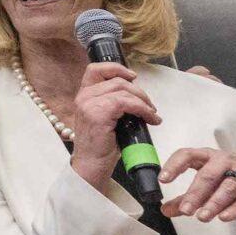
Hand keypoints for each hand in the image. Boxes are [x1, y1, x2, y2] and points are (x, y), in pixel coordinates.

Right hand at [68, 62, 159, 187]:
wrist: (90, 166)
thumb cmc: (100, 146)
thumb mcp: (104, 119)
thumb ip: (112, 104)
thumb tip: (136, 97)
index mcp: (83, 96)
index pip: (95, 69)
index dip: (116, 68)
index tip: (132, 77)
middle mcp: (83, 97)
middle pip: (117, 80)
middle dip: (139, 91)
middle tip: (150, 106)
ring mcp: (89, 104)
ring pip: (123, 90)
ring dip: (143, 101)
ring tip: (152, 114)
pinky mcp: (98, 113)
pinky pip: (126, 103)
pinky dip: (142, 109)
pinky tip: (150, 119)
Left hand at [160, 147, 235, 226]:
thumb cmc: (232, 179)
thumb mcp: (208, 185)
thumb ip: (186, 198)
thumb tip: (165, 210)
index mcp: (208, 157)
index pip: (188, 155)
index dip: (174, 165)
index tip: (163, 179)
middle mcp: (226, 161)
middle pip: (208, 175)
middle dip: (195, 193)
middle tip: (185, 210)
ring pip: (227, 186)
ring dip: (214, 203)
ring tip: (202, 217)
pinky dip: (234, 208)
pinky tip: (223, 217)